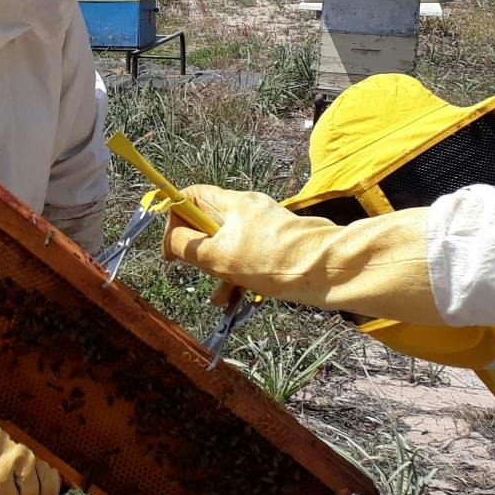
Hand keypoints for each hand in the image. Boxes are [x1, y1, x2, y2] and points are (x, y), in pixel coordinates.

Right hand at [164, 184, 435, 320]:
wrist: (323, 272)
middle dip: (199, 252)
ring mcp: (265, 226)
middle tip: (196, 271)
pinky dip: (239, 274)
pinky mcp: (278, 244)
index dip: (174, 217)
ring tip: (220, 299)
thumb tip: (170, 239)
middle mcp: (248, 208)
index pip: (190, 195)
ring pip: (229, 245)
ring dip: (219, 270)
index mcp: (232, 203)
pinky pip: (248, 256)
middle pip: (209, 223)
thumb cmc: (269, 262)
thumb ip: (185, 246)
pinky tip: (238, 298)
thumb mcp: (217, 257)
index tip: (172, 247)